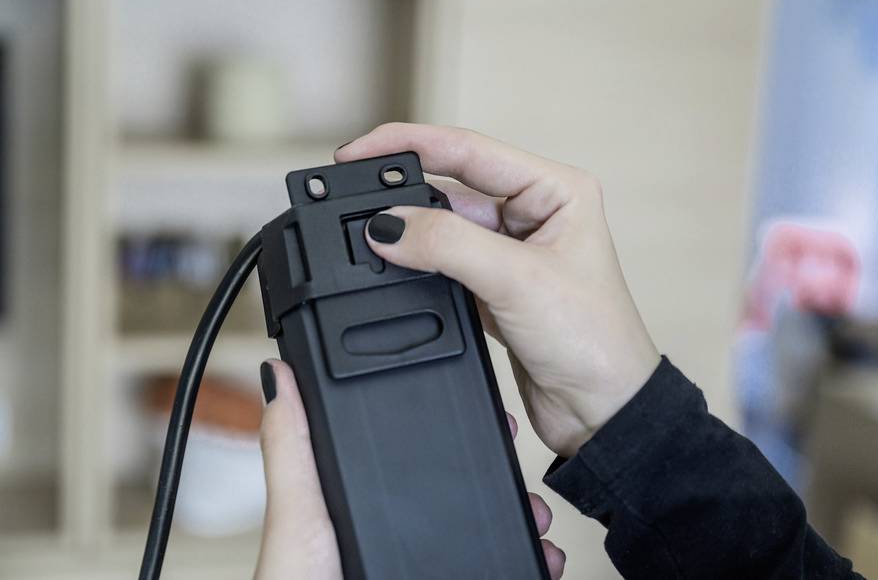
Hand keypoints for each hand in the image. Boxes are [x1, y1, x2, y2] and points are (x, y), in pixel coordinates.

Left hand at [254, 359, 565, 578]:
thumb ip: (291, 445)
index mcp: (366, 505)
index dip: (453, 437)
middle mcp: (401, 535)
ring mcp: (428, 561)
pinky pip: (501, 566)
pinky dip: (528, 560)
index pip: (416, 459)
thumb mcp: (298, 510)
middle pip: (463, 496)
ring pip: (487, 533)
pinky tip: (541, 558)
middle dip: (501, 481)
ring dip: (522, 520)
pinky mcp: (455, 576)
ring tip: (537, 516)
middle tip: (520, 473)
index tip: (486, 418)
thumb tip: (279, 375)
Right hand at [337, 123, 660, 456]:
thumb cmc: (593, 340)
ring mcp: (511, 251)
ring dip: (410, 233)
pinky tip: (393, 268)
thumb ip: (448, 244)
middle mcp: (534, 213)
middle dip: (403, 193)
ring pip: (443, 227)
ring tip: (370, 238)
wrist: (602, 411)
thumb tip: (387, 225)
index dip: (409, 145)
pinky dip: (417, 265)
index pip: (469, 149)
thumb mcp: (517, 280)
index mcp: (555, 189)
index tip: (358, 153)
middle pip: (451, 186)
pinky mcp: (494, 286)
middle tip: (352, 198)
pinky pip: (444, 262)